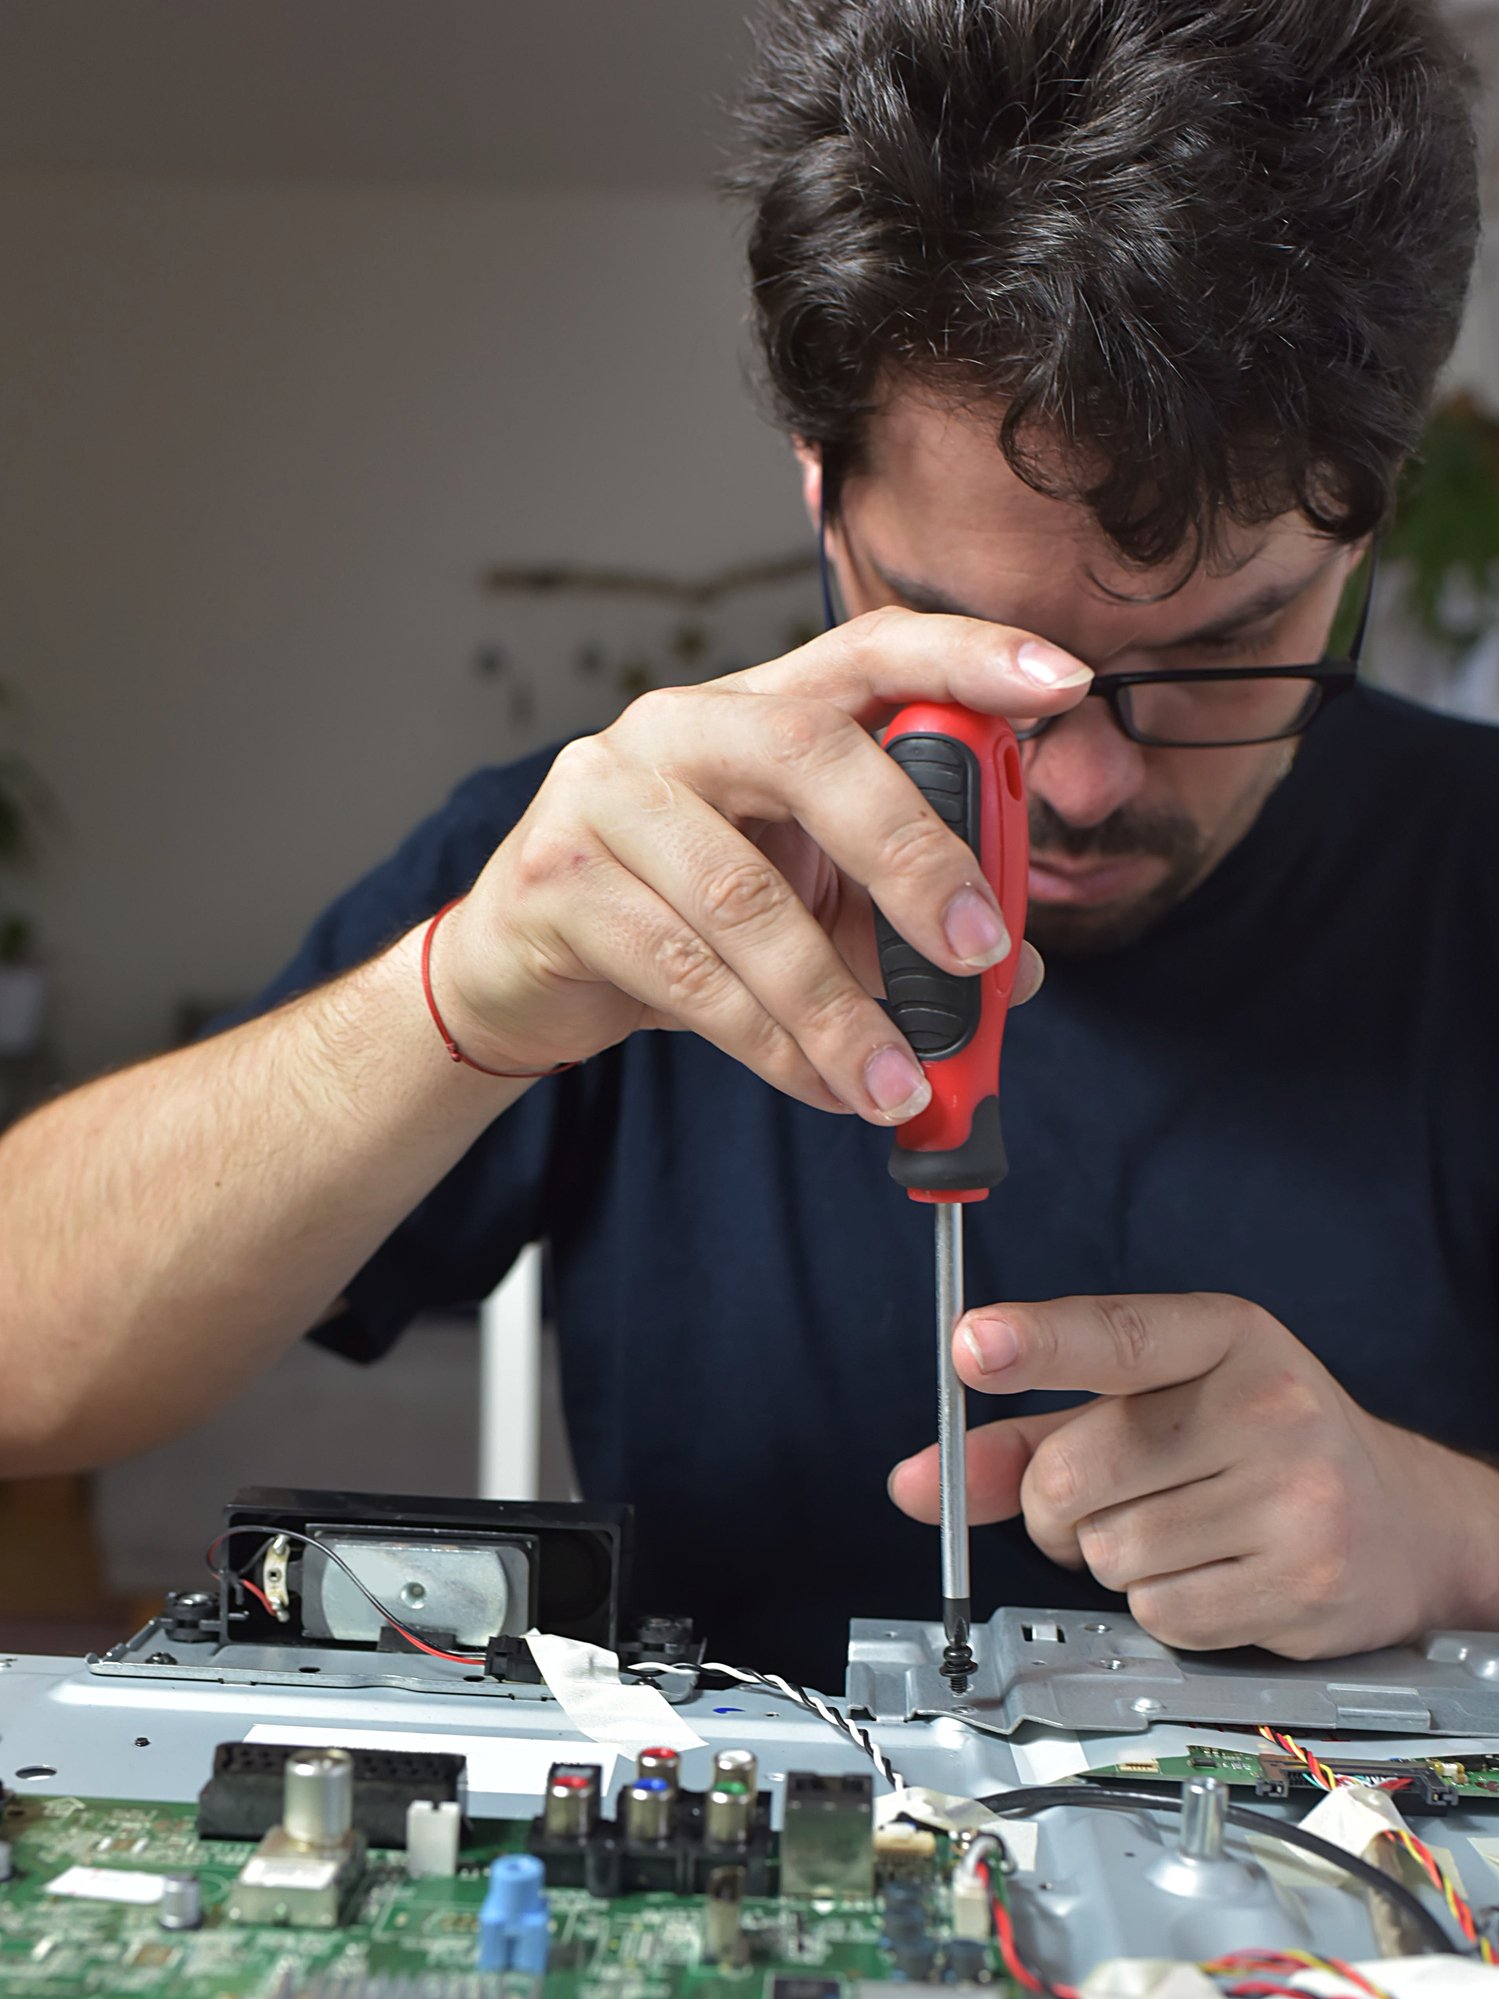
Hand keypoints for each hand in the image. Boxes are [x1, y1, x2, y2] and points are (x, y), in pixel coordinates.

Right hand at [431, 611, 1089, 1118]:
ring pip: (744, 899)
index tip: (1062, 682)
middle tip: (980, 951)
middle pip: (808, 754)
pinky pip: (687, 974)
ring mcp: (605, 797)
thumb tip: (1011, 970)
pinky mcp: (558, 885)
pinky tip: (826, 1087)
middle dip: (912, 854)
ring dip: (839, 1007)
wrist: (515, 971)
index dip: (968, 656)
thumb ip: (894, 910)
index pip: (868, 650)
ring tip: (899, 1083)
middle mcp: (677, 727)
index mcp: (755, 706)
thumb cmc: (675, 915)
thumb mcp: (798, 896)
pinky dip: (773, 1045)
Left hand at [888, 1291, 1498, 1656]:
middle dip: (1058, 1506)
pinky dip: (1162, 1606)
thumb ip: (1027, 1437)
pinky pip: (1156, 1613)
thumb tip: (916, 1483)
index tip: (975, 1344)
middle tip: (1109, 1497)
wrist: (1400, 1519)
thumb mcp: (1154, 1404)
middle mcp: (1266, 1404)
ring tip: (1181, 1527)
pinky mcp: (1302, 1582)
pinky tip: (1215, 1570)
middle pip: (1074, 1474)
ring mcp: (1293, 1496)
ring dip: (1112, 1557)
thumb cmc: (1256, 1444)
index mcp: (1224, 1334)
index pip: (1116, 1334)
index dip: (1037, 1342)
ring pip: (1106, 1553)